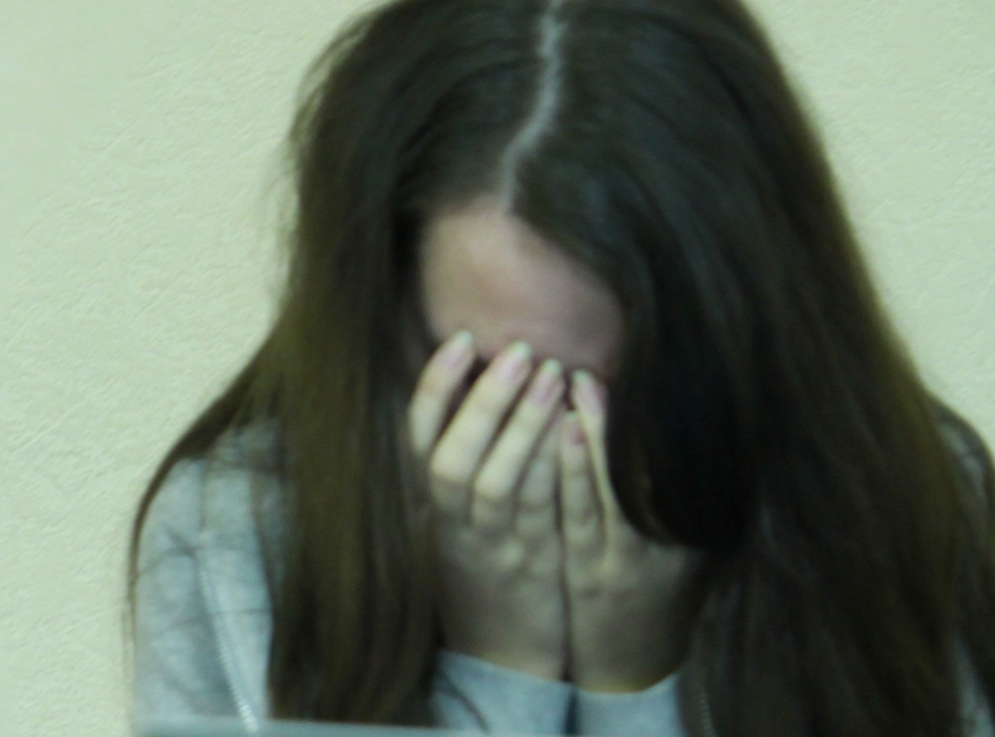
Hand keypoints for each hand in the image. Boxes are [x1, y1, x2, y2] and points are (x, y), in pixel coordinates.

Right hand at [407, 333, 570, 681]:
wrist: (500, 654)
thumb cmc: (479, 563)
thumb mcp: (452, 513)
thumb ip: (456, 454)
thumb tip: (467, 377)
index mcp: (427, 504)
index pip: (418, 438)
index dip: (435, 387)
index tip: (461, 339)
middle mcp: (451, 526)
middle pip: (453, 458)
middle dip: (484, 399)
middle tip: (520, 349)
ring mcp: (491, 550)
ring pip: (499, 484)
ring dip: (524, 426)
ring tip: (554, 375)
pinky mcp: (532, 569)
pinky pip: (541, 514)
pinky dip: (554, 468)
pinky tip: (577, 429)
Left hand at [559, 372, 702, 692]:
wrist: (633, 667)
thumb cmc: (650, 584)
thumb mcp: (674, 538)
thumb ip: (666, 483)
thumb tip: (660, 404)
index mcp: (692, 529)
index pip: (681, 461)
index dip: (662, 413)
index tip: (648, 364)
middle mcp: (668, 545)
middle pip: (649, 468)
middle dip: (623, 414)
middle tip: (595, 366)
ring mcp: (630, 563)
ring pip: (615, 488)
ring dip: (597, 431)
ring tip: (577, 381)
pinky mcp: (594, 577)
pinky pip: (581, 516)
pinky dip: (573, 471)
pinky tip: (560, 431)